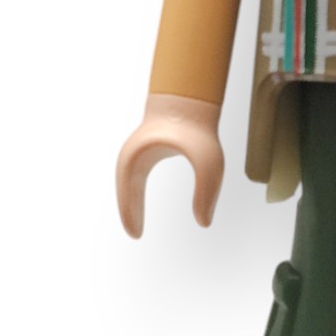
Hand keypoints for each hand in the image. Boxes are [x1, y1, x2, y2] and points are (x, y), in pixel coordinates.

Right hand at [115, 94, 224, 236]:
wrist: (191, 99)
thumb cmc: (198, 129)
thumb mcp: (209, 163)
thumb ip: (207, 193)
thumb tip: (204, 223)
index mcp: (140, 159)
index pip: (129, 193)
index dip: (131, 214)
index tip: (137, 235)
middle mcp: (135, 156)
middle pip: (125, 189)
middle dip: (129, 211)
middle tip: (136, 234)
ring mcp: (140, 152)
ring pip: (128, 184)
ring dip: (131, 203)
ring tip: (137, 225)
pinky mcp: (148, 151)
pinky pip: (136, 178)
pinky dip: (135, 194)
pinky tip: (141, 207)